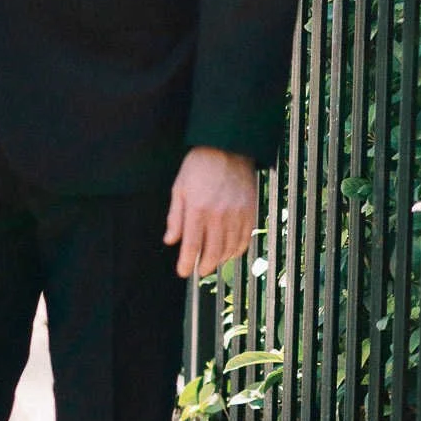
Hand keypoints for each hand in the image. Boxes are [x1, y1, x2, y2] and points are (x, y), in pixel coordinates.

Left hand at [164, 147, 256, 278]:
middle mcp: (219, 215)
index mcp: (198, 209)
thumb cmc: (199, 166)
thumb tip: (170, 240)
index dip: (186, 263)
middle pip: (213, 252)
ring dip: (220, 260)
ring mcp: (237, 215)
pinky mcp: (250, 212)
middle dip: (205, 266)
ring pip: (230, 249)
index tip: (183, 271)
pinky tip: (229, 251)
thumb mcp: (179, 189)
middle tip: (199, 270)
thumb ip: (175, 217)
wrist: (228, 148)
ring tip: (212, 262)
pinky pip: (245, 239)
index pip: (191, 246)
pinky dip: (237, 250)